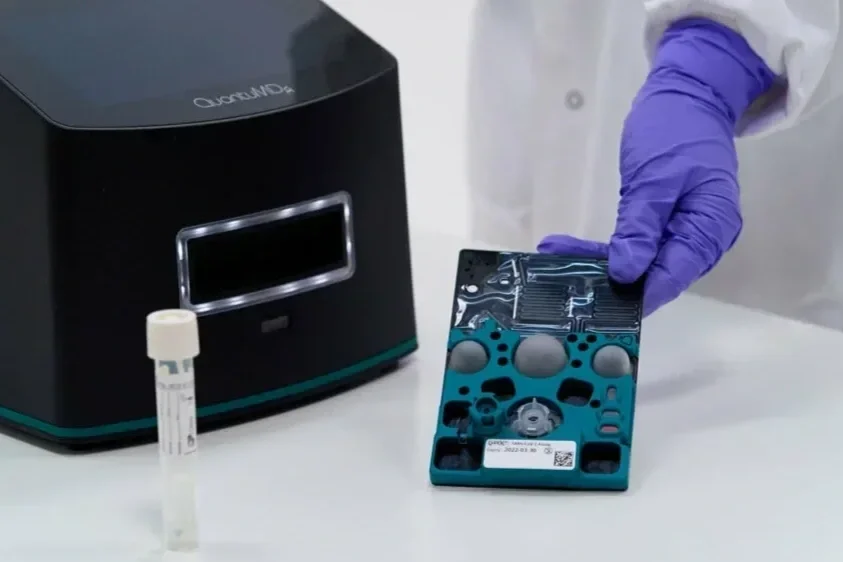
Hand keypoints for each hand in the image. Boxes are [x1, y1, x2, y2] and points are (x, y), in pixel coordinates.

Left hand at [539, 19, 775, 315]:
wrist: (689, 94)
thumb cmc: (675, 129)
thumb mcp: (655, 177)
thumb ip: (641, 228)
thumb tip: (626, 273)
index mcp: (710, 228)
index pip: (671, 276)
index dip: (635, 295)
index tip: (595, 306)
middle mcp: (702, 239)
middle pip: (655, 274)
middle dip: (608, 280)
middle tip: (559, 280)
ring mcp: (685, 232)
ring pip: (641, 262)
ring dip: (600, 263)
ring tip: (554, 255)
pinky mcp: (666, 223)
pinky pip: (637, 244)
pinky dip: (606, 247)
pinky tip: (569, 247)